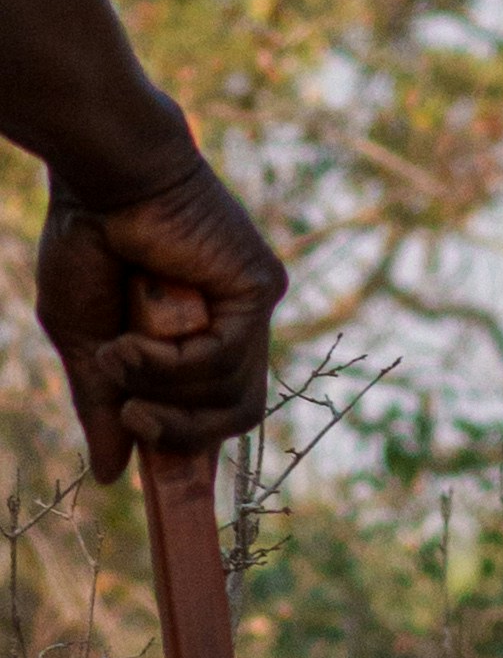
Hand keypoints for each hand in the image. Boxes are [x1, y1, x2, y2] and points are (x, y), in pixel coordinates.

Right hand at [37, 150, 283, 477]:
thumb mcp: (86, 341)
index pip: (217, 409)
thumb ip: (104, 407)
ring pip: (232, 395)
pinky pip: (225, 358)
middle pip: (236, 415)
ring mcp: (254, 306)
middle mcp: (237, 324)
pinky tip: (130, 343)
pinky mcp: (261, 288)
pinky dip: (172, 364)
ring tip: (116, 360)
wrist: (99, 180)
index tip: (151, 460)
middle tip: (131, 420)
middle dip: (182, 433)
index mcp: (201, 336)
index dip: (191, 444)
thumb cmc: (87, 247)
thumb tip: (109, 478)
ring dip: (165, 392)